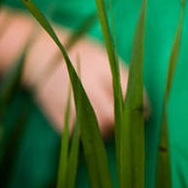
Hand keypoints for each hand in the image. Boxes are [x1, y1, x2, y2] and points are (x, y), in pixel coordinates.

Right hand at [24, 30, 149, 136]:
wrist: (42, 53)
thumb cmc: (82, 54)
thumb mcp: (104, 56)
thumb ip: (121, 76)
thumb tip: (140, 101)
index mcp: (103, 67)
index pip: (128, 93)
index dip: (140, 107)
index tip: (144, 114)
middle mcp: (88, 83)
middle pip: (112, 116)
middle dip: (122, 124)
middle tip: (125, 125)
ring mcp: (71, 99)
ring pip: (96, 129)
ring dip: (105, 132)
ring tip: (106, 127)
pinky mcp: (56, 112)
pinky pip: (77, 134)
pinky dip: (84, 133)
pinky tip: (87, 125)